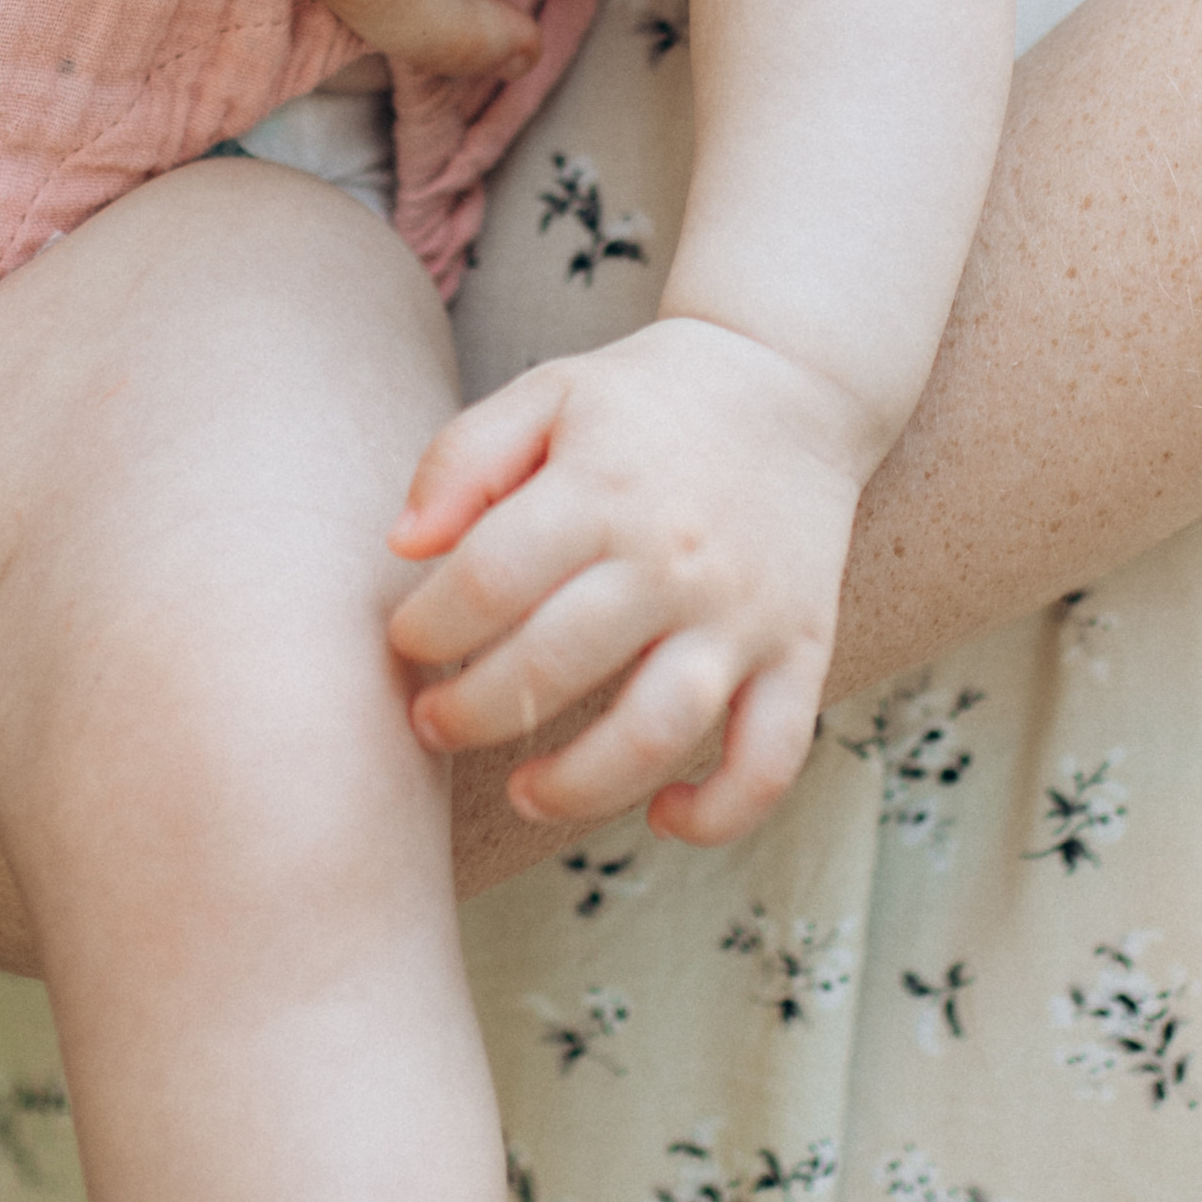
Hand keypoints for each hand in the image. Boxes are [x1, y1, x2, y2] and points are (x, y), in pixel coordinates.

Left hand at [388, 317, 867, 841]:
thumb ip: (463, 458)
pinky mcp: (800, 656)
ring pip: (656, 734)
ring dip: (577, 785)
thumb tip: (400, 544)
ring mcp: (742, 618)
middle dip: (471, 712)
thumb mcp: (547, 392)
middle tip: (432, 723)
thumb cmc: (645, 398)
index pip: (491, 579)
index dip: (429, 626)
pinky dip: (718, 813)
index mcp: (601, 490)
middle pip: (555, 666)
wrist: (793, 383)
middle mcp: (674, 561)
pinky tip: (661, 817)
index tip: (405, 642)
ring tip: (522, 790)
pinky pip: (768, 762)